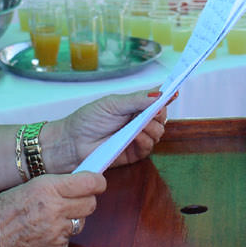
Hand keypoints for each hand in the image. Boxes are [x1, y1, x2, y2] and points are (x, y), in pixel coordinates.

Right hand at [0, 172, 103, 246]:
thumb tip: (73, 183)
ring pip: (80, 222)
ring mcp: (56, 233)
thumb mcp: (23, 190)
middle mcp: (55, 210)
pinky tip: (40, 234)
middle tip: (73, 199)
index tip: (97, 182)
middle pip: (91, 203)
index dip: (97, 182)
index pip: (89, 183)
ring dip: (71, 219)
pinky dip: (59, 236)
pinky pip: (67, 239)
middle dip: (85, 200)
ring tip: (48, 218)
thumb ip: (50, 187)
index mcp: (46, 189)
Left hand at [52, 91, 168, 171]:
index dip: (166, 96)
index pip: (156, 100)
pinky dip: (145, 140)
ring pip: (158, 133)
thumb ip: (137, 99)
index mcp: (134, 106)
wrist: (72, 142)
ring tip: (138, 126)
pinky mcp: (133, 154)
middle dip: (158, 114)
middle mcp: (137, 121)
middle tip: (150, 113)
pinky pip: (148, 148)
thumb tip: (159, 93)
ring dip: (152, 128)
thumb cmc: (87, 119)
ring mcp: (136, 138)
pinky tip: (135, 136)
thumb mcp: (113, 104)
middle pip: (161, 118)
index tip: (173, 93)